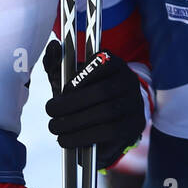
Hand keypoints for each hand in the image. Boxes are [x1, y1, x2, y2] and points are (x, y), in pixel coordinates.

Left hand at [44, 44, 147, 167]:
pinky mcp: (135, 124)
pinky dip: (85, 137)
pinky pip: (111, 132)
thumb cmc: (88, 97)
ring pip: (107, 112)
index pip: (103, 63)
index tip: (62, 91)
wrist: (113, 120)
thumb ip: (59, 67)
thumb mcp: (73, 81)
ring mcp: (136, 103)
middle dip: (72, 103)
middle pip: (103, 91)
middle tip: (51, 112)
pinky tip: (68, 140)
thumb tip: (52, 47)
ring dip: (76, 122)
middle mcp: (131, 80)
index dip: (81, 77)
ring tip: (56, 128)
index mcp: (116, 64)